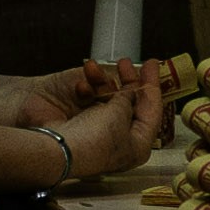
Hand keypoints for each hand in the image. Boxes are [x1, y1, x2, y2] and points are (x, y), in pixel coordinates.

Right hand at [0, 58, 158, 134]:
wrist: (56, 146)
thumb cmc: (93, 138)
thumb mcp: (120, 114)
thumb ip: (129, 98)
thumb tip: (130, 93)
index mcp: (136, 144)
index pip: (151, 111)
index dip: (152, 87)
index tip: (152, 65)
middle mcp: (119, 137)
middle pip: (131, 104)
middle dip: (129, 80)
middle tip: (127, 63)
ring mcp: (98, 128)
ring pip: (109, 97)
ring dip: (103, 80)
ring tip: (94, 70)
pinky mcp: (79, 118)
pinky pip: (89, 97)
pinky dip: (87, 87)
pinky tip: (81, 84)